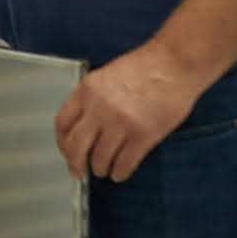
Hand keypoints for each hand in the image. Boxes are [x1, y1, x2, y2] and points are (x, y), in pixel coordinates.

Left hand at [54, 41, 208, 181]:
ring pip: (100, 158)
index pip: (62, 123)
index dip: (62, 142)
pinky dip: (120, 173)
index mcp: (87, 91)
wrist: (174, 63)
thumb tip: (84, 127)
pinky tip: (120, 174)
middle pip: (76, 146)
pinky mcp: (143, 135)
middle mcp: (99, 108)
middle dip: (75, 163)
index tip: (66, 151)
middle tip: (79, 172)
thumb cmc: (143, 67)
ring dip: (100, 169)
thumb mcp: (106, 76)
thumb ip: (92, 99)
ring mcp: (121, 123)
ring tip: (104, 170)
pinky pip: (125, 163)